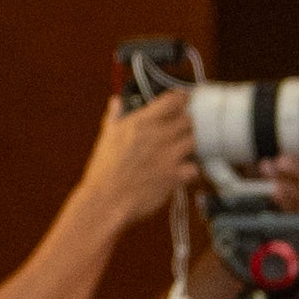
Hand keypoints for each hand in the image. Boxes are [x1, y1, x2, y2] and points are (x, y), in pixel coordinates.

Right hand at [70, 89, 203, 234]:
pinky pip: (194, 169)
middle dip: (186, 124)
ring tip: (182, 151)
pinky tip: (181, 172)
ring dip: (190, 145)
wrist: (105, 200)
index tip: (184, 101)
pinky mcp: (174, 176)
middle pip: (189, 119)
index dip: (182, 98)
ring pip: (194, 141)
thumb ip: (115, 116)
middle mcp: (158, 135)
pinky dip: (190, 170)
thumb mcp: (107, 136)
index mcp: (142, 122)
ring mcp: (169, 155)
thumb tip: (116, 102)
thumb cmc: (104, 169)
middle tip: (181, 130)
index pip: (174, 100)